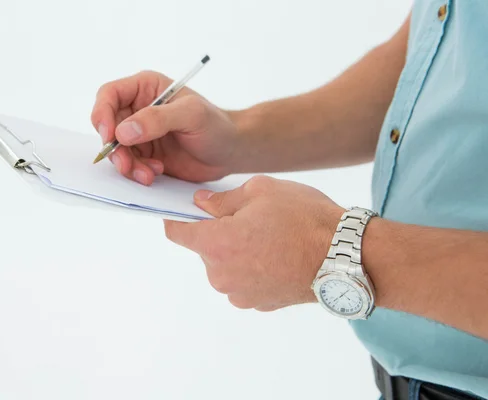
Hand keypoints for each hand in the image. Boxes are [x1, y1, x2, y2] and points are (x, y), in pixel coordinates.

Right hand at [91, 71, 239, 184]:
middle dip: (114, 148)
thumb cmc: (216, 125)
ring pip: (116, 149)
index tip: (109, 136)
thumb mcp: (191, 115)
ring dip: (127, 165)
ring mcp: (140, 133)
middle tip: (127, 164)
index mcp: (146, 88)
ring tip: (148, 174)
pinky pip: (128, 165)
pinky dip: (136, 172)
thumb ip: (157, 119)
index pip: (109, 95)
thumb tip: (123, 131)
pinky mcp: (145, 155)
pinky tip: (155, 173)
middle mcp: (138, 109)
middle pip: (107, 126)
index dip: (102, 114)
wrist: (230, 152)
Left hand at [164, 175, 343, 310]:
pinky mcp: (259, 304)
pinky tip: (278, 255)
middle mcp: (221, 275)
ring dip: (238, 251)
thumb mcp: (261, 192)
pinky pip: (244, 280)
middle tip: (249, 217)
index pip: (176, 232)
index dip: (177, 217)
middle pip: (205, 249)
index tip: (185, 209)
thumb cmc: (305, 220)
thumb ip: (222, 200)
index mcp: (216, 244)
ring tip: (270, 237)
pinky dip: (253, 268)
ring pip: (225, 265)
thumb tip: (200, 204)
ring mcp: (240, 293)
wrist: (346, 257)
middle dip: (219, 231)